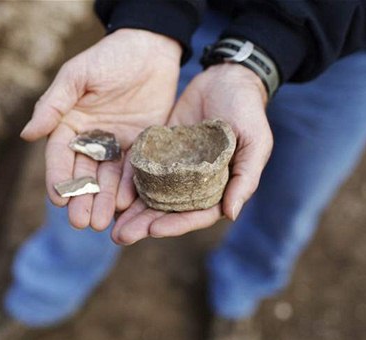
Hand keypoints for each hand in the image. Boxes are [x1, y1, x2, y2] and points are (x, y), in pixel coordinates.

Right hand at [20, 29, 180, 230]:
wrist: (151, 48)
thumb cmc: (109, 56)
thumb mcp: (77, 76)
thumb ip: (54, 104)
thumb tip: (26, 135)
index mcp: (70, 124)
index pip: (60, 157)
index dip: (58, 179)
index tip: (58, 201)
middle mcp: (92, 139)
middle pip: (84, 174)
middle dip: (81, 199)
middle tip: (81, 223)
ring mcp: (116, 145)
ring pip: (107, 178)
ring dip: (103, 201)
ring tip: (100, 224)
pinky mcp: (140, 146)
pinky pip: (133, 171)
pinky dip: (129, 188)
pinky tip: (126, 206)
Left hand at [111, 64, 272, 243]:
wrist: (226, 77)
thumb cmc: (247, 110)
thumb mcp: (255, 141)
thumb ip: (245, 178)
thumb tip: (230, 214)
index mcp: (219, 188)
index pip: (196, 214)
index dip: (176, 224)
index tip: (153, 230)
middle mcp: (195, 184)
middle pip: (169, 211)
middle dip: (145, 224)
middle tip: (120, 236)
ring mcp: (176, 168)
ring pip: (152, 196)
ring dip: (132, 211)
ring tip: (111, 224)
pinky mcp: (160, 151)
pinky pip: (142, 170)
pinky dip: (127, 183)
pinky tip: (110, 192)